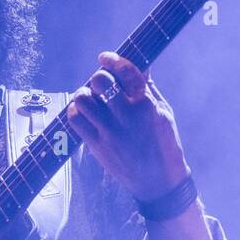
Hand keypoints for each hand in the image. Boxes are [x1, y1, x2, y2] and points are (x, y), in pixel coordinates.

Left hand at [65, 51, 189, 201]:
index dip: (113, 60)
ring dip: (84, 93)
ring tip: (92, 98)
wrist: (159, 183)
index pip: (127, 72)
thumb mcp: (164, 112)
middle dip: (98, 77)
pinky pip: (75, 119)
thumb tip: (139, 63)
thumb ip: (148, 87)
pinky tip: (84, 113)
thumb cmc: (164, 143)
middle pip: (100, 81)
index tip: (105, 57)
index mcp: (148, 106)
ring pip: (83, 98)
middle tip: (101, 84)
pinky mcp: (97, 147)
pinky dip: (75, 111)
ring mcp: (111, 133)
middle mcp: (129, 118)